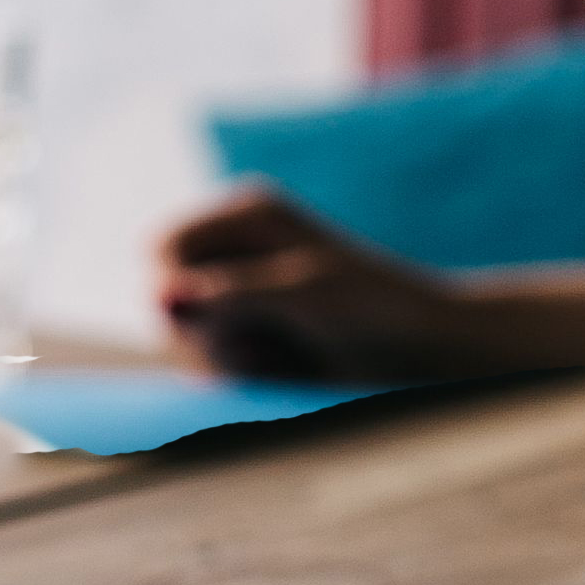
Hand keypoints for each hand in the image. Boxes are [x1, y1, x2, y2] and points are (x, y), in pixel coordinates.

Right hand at [156, 185, 489, 381]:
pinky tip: (273, 370)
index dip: (167, 289)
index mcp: (248, 213)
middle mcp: (236, 244)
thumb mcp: (303, 297)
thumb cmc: (374, 308)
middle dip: (201, 331)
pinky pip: (204, 356)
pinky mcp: (247, 327)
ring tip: (277, 358)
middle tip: (262, 350)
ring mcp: (239, 286)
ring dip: (219, 357)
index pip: (162, 246)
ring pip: (181, 332)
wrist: (422, 348)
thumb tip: (161, 296)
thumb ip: (231, 296)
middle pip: (164, 293)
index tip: (202, 327)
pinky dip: (231, 371)